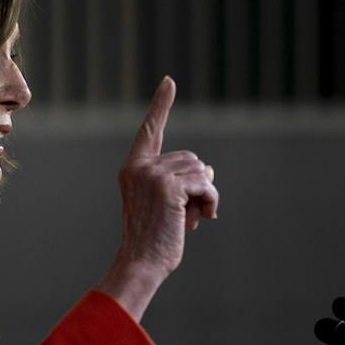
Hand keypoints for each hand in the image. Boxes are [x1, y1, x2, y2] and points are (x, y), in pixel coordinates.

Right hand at [99, 77, 217, 318]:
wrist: (141, 263)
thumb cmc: (154, 240)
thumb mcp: (168, 205)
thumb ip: (182, 182)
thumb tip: (209, 168)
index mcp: (133, 168)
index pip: (150, 130)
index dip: (161, 105)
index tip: (169, 82)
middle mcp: (140, 167)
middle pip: (190, 158)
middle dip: (197, 184)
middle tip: (187, 214)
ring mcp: (152, 175)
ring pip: (201, 170)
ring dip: (205, 194)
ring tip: (192, 219)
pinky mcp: (167, 187)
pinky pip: (205, 183)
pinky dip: (211, 200)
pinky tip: (204, 218)